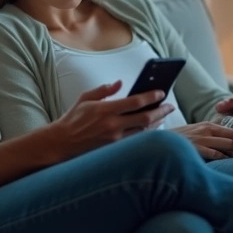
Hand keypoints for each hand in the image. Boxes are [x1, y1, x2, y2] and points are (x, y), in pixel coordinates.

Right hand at [50, 81, 175, 158]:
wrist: (62, 142)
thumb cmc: (73, 119)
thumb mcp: (86, 98)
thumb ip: (104, 90)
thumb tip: (120, 83)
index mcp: (105, 110)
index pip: (135, 102)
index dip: (151, 97)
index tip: (161, 93)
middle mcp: (112, 125)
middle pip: (145, 119)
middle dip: (160, 111)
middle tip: (169, 106)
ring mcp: (114, 139)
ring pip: (143, 131)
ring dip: (156, 123)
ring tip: (163, 115)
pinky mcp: (114, 149)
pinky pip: (135, 140)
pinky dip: (145, 133)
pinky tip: (151, 128)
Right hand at [172, 122, 232, 160]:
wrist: (162, 142)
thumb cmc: (180, 139)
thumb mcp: (195, 131)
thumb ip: (209, 133)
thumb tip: (224, 138)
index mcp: (207, 126)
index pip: (231, 131)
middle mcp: (206, 131)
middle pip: (231, 138)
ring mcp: (201, 140)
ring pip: (226, 146)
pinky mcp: (196, 149)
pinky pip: (215, 154)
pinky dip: (225, 159)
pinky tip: (231, 164)